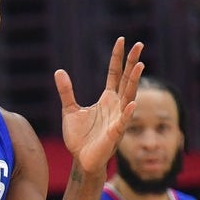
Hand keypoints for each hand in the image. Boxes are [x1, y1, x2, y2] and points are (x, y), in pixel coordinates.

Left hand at [55, 37, 143, 172]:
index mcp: (107, 99)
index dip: (117, 58)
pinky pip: (123, 121)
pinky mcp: (115, 133)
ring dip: (134, 81)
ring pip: (129, 96)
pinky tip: (132, 103)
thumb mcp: (69, 110)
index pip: (115, 73)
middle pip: (126, 79)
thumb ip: (66, 91)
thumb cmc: (79, 137)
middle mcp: (116, 105)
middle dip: (132, 62)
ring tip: (139, 65)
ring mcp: (118, 118)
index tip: (121, 40)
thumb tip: (59, 71)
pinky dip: (127, 113)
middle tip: (139, 44)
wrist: (81, 159)